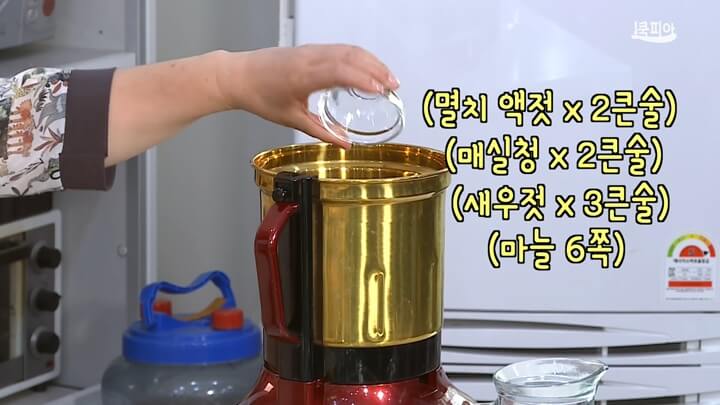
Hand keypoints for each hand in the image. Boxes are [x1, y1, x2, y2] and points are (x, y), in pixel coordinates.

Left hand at [214, 44, 399, 147]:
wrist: (239, 76)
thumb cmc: (260, 95)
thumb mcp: (292, 119)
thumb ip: (322, 132)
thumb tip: (344, 144)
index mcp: (304, 76)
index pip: (342, 72)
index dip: (366, 79)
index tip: (383, 90)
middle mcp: (310, 58)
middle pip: (352, 56)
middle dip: (377, 69)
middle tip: (394, 85)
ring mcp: (310, 50)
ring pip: (348, 49)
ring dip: (371, 61)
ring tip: (387, 77)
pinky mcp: (310, 48)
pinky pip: (340, 48)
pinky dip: (359, 57)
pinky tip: (367, 67)